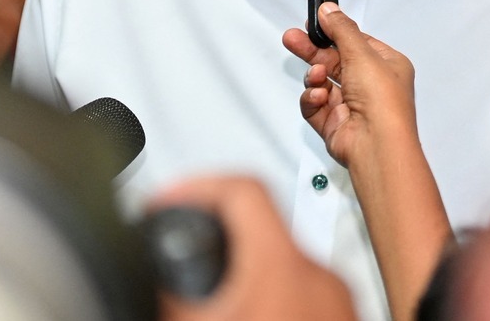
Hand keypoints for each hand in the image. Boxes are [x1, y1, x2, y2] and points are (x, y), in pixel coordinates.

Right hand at [150, 176, 356, 320]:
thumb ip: (172, 291)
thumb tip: (147, 270)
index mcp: (283, 267)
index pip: (243, 189)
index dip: (198, 183)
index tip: (171, 196)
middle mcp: (319, 278)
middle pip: (263, 223)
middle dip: (221, 229)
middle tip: (187, 235)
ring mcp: (335, 298)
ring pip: (284, 258)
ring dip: (246, 263)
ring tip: (215, 284)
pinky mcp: (342, 315)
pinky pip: (303, 287)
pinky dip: (271, 288)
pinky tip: (250, 307)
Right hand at [284, 4, 451, 320]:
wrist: (376, 144)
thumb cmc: (383, 102)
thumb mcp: (362, 53)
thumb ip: (341, 29)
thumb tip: (329, 10)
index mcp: (385, 65)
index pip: (355, 42)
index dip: (333, 32)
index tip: (313, 24)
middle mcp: (370, 85)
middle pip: (333, 60)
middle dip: (312, 51)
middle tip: (292, 39)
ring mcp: (351, 105)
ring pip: (321, 82)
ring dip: (315, 77)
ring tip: (316, 77)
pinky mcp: (334, 123)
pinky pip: (315, 104)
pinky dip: (313, 99)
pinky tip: (318, 97)